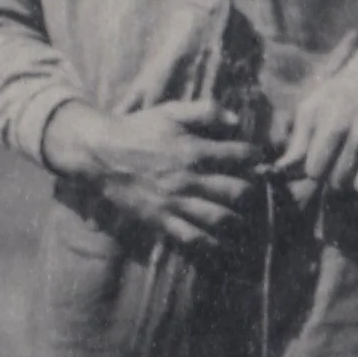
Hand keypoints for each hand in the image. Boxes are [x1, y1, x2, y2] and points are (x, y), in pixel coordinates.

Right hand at [45, 99, 265, 252]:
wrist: (98, 154)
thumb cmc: (138, 129)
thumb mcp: (171, 111)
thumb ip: (207, 111)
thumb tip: (236, 120)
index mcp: (194, 151)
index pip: (240, 156)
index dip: (256, 156)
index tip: (259, 158)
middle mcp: (188, 179)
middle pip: (236, 192)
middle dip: (251, 190)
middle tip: (252, 189)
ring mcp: (174, 202)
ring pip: (218, 217)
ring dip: (237, 218)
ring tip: (242, 215)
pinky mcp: (160, 219)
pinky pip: (191, 237)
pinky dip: (210, 244)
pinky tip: (222, 245)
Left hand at [273, 39, 357, 203]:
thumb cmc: (339, 95)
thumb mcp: (311, 109)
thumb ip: (297, 142)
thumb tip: (281, 171)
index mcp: (333, 126)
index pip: (315, 171)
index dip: (313, 168)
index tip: (317, 159)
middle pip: (338, 181)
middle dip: (332, 176)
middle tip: (334, 163)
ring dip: (354, 181)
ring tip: (353, 167)